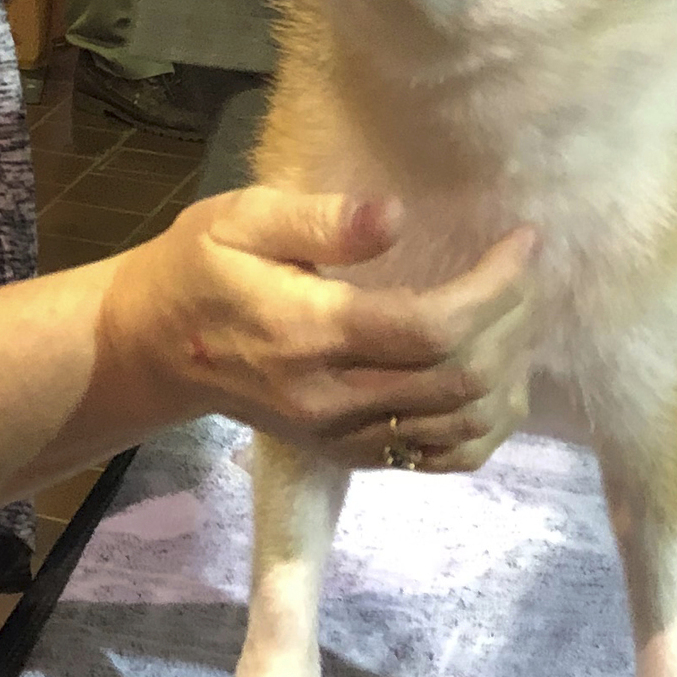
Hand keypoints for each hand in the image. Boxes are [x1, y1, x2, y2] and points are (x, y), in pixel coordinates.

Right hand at [101, 194, 535, 469]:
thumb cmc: (199, 268)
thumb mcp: (240, 218)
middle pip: (462, 379)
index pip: (432, 327)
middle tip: (521, 272)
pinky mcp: (350, 456)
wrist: (155, 349)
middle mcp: (332, 398)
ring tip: (513, 316)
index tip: (521, 242)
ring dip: (509, 371)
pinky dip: (488, 424)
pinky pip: (444, 459)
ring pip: (465, 426)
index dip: (495, 288)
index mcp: (308, 331)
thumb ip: (318, 219)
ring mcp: (343, 437)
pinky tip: (495, 377)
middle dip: (513, 321)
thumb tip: (395, 217)